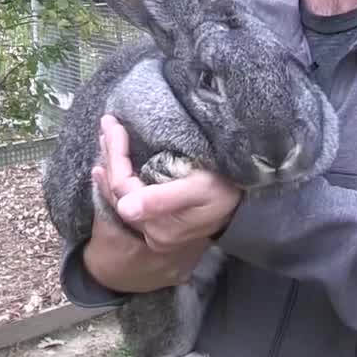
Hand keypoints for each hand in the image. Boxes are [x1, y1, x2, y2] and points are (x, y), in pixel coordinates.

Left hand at [94, 114, 241, 252]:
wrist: (253, 200)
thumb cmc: (228, 189)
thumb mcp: (199, 189)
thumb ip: (162, 200)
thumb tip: (125, 207)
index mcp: (159, 227)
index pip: (124, 187)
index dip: (115, 155)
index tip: (113, 124)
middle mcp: (152, 232)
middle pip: (119, 192)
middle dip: (110, 156)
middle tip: (106, 125)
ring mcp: (156, 228)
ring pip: (122, 195)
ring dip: (112, 165)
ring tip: (104, 140)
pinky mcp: (161, 220)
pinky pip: (131, 197)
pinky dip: (119, 177)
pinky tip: (107, 167)